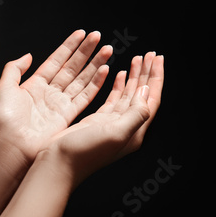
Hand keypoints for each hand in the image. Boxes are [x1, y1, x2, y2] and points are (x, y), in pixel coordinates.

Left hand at [0, 30, 112, 165]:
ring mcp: (60, 104)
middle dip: (86, 51)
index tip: (81, 34)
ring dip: (95, 64)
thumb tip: (27, 55)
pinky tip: (104, 70)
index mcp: (35, 84)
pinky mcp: (69, 116)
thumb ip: (14, 68)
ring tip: (107, 49)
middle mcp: (50, 93)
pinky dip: (96, 84)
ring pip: (82, 79)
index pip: (56, 60)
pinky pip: (85, 96)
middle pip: (72, 67)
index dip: (69, 46)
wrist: (11, 146)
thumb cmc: (4, 119)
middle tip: (98, 36)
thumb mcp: (4, 87)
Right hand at [41, 52, 163, 186]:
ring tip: (138, 59)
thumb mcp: (115, 133)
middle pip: (142, 94)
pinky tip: (120, 74)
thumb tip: (146, 90)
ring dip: (134, 76)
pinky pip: (114, 99)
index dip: (155, 77)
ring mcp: (112, 123)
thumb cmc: (84, 152)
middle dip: (147, 73)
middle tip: (150, 53)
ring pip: (128, 94)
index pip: (151, 98)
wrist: (58, 163)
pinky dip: (119, 85)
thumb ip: (135, 114)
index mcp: (135, 130)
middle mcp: (126, 127)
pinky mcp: (98, 121)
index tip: (157, 57)